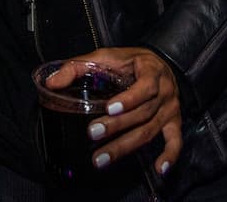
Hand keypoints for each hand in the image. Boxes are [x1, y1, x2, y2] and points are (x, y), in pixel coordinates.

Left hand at [45, 47, 181, 176]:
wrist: (160, 64)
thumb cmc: (130, 61)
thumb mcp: (106, 56)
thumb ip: (79, 67)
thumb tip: (52, 82)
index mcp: (151, 72)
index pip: (145, 86)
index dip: (129, 98)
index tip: (109, 108)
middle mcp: (164, 92)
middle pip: (142, 112)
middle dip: (117, 126)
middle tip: (92, 133)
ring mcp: (169, 109)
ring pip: (149, 130)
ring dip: (126, 146)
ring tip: (102, 158)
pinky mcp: (173, 121)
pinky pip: (175, 141)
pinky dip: (169, 155)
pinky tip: (159, 169)